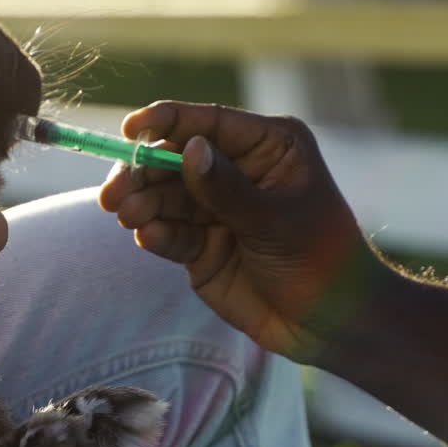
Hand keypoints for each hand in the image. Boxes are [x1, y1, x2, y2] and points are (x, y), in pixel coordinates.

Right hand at [98, 101, 376, 363]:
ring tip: (127, 215)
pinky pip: (170, 233)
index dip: (167, 121)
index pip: (209, 123)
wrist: (333, 325)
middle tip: (115, 193)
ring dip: (142, 203)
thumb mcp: (277, 220)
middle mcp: (238, 171)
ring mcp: (217, 209)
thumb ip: (228, 188)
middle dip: (142, 172)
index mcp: (268, 146)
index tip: (131, 128)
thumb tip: (189, 149)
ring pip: (165, 196)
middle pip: (175, 159)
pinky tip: (149, 237)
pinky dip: (155, 233)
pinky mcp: (202, 248)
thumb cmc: (321, 260)